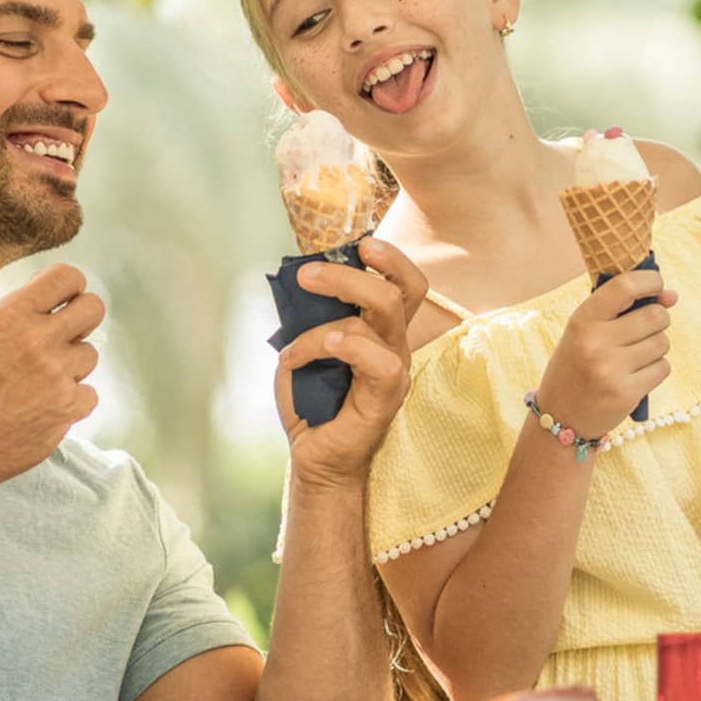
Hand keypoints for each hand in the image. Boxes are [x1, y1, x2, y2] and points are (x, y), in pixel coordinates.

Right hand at [0, 264, 102, 493]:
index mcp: (9, 316)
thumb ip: (10, 319)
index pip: (66, 276)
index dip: (72, 287)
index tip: (66, 301)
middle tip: (68, 336)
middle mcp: (36, 339)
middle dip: (83, 320)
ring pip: (90, 355)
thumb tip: (44, 306)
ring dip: (72, 368)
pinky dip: (72, 403)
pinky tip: (44, 409)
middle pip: (94, 309)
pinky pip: (89, 394)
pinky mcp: (67, 408)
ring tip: (39, 384)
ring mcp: (55, 374)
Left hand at [274, 238, 425, 488]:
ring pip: (384, 312)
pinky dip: (342, 345)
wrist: (315, 456)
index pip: (406, 282)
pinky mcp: (387, 396)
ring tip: (294, 344)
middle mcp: (396, 344)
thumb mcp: (305, 346)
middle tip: (307, 274)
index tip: (360, 244)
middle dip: (351, 273)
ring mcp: (395, 369)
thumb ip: (310, 315)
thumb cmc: (312, 400)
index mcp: (382, 329)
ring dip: (328, 317)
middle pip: (398, 289)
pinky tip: (310, 354)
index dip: (391, 258)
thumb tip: (300, 279)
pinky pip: (379, 359)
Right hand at [534, 270, 676, 439]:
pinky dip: (655, 370)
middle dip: (658, 320)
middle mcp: (595, 342)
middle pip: (655, 316)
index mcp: (582, 320)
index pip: (624, 286)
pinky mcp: (627, 393)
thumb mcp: (585, 332)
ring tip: (633, 358)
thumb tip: (671, 296)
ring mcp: (611, 369)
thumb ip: (622, 310)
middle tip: (643, 330)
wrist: (561, 416)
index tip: (657, 285)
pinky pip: (663, 368)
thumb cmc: (576, 366)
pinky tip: (635, 376)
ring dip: (656, 347)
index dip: (650, 280)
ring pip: (662, 343)